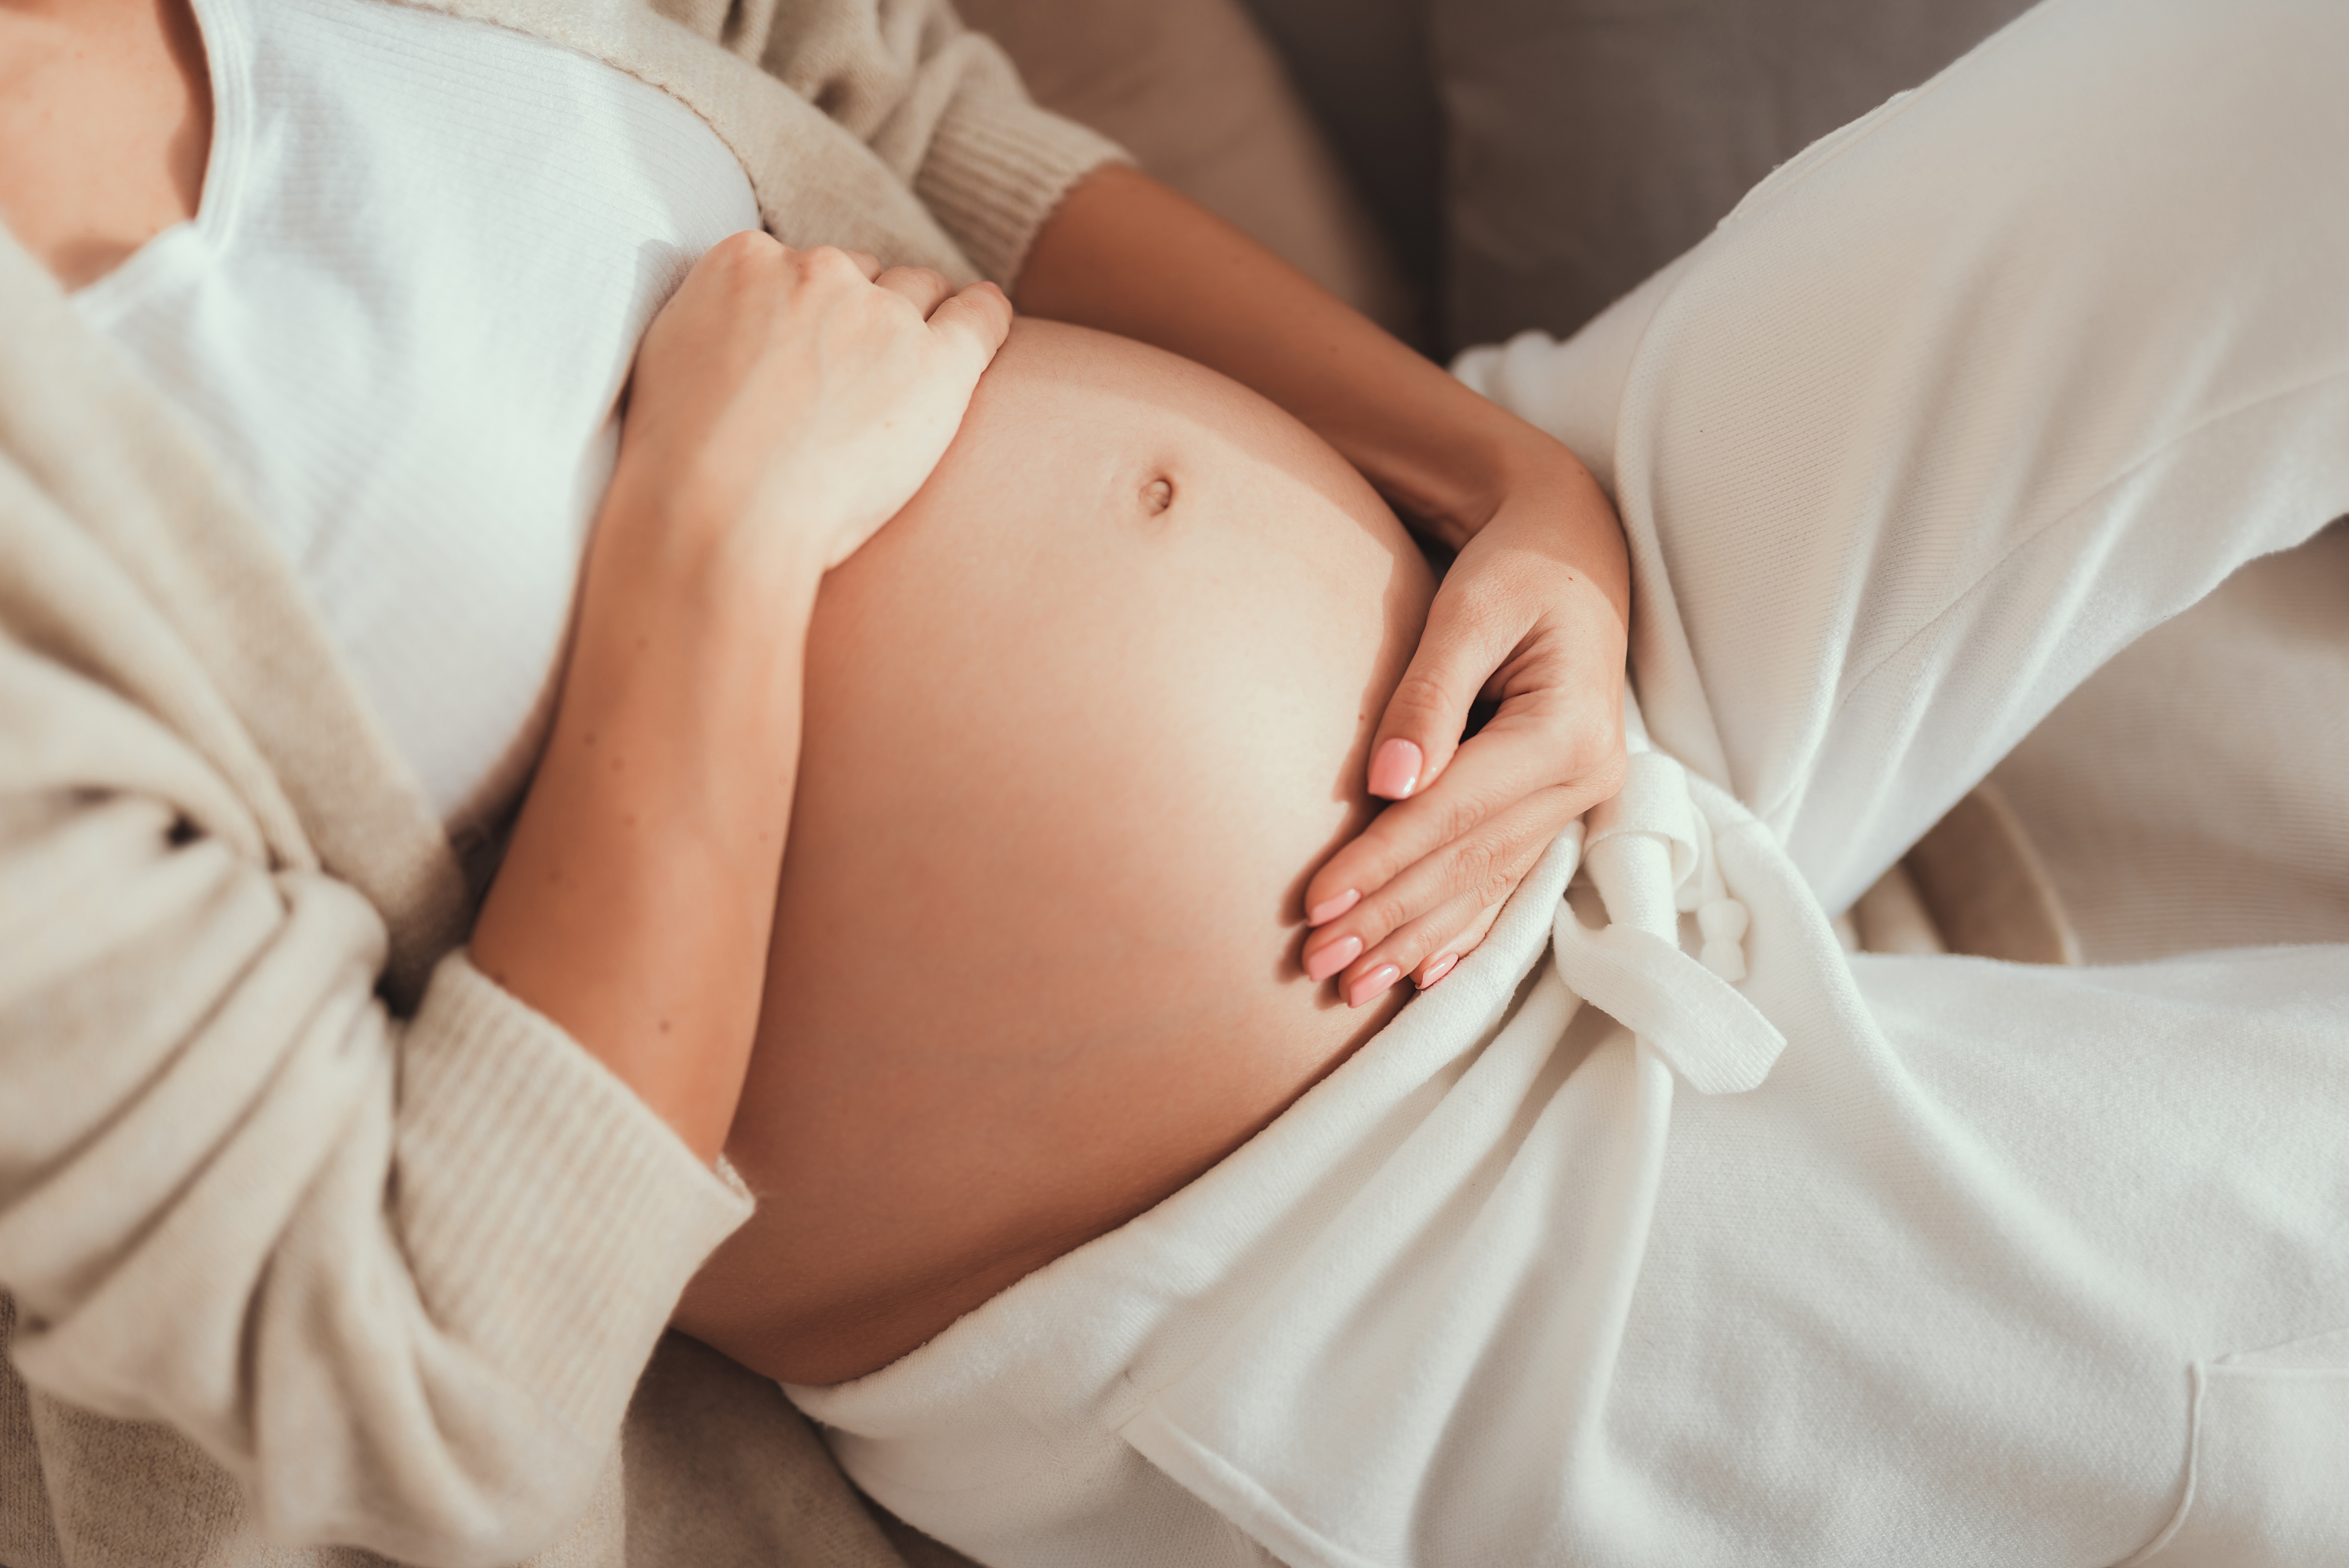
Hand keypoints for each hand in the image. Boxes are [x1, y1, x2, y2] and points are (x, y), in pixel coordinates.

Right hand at [613, 231, 1012, 571]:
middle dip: (860, 312)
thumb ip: (713, 324)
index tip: (806, 347)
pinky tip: (986, 317)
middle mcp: (818, 271)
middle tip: (856, 369)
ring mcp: (881, 316)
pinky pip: (980, 316)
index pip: (795, 264)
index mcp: (745, 260)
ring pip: (917, 290)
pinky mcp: (936, 364)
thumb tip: (735, 331)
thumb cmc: (683, 461)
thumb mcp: (670, 359)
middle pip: (859, 274)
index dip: (806, 308)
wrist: (721, 513)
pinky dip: (986, 314)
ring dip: (919, 316)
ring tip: (915, 361)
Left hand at [1299, 443, 1629, 1005]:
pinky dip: (1463, 929)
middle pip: (1466, 864)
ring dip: (1417, 940)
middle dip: (1387, 919)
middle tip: (1316, 964)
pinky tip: (1426, 975)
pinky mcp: (1560, 806)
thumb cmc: (1515, 567)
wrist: (1572, 550)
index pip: (1452, 816)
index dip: (1380, 864)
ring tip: (1352, 988)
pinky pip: (1508, 881)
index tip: (1315, 904)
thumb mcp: (1472, 609)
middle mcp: (1583, 779)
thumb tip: (1388, 781)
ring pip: (1485, 885)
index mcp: (1564, 732)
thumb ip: (1430, 693)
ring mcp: (1578, 800)